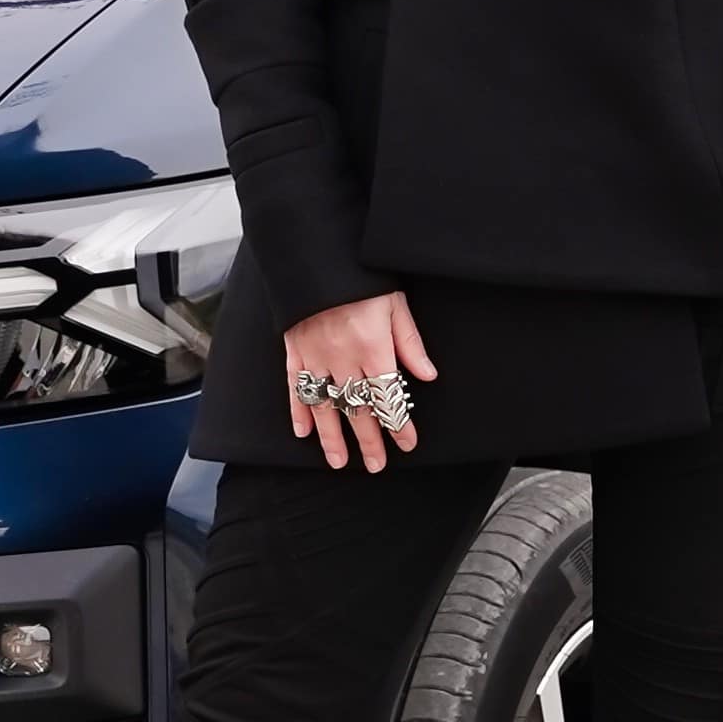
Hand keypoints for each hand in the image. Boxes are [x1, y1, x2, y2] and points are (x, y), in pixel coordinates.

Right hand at [284, 292, 438, 474]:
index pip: (388, 397)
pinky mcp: (294, 351)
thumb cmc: (361, 278)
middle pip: (358, 409)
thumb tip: (427, 375)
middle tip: (376, 465)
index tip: (407, 444)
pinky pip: (296, 388)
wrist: (317, 256)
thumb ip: (410, 343)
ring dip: (333, 438)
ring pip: (326, 406)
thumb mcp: (395, 305)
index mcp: (372, 348)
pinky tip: (304, 432)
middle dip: (369, 441)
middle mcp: (343, 359)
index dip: (399, 425)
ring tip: (339, 462)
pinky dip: (299, 411)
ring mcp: (316, 357)